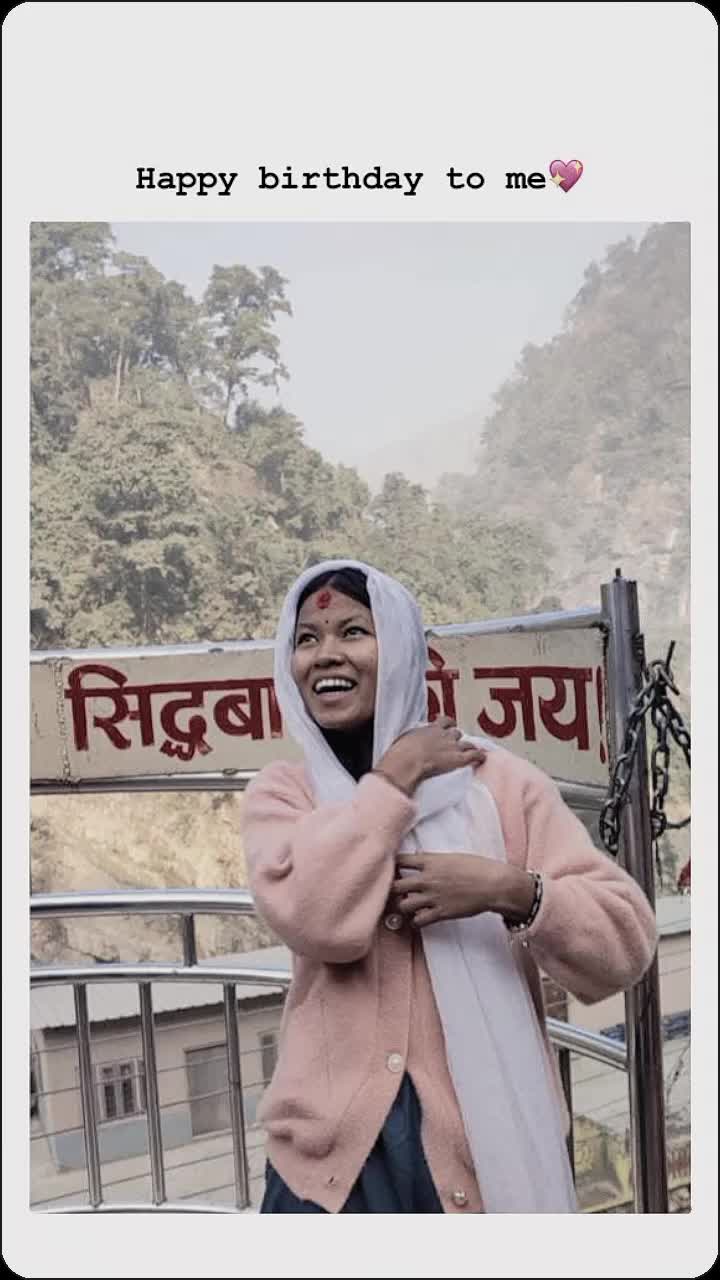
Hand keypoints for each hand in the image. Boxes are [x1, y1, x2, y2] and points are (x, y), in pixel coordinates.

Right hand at [376, 719, 485, 795]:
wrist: (407, 762)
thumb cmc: (400, 754)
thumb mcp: (402, 742)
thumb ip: (407, 742)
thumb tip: (401, 749)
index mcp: (429, 729)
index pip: (443, 721)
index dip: (446, 725)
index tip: (446, 727)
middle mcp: (443, 734)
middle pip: (456, 732)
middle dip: (456, 738)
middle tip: (455, 744)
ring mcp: (452, 746)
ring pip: (467, 743)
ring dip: (468, 747)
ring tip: (470, 752)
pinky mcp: (459, 758)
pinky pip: (475, 754)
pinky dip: (480, 756)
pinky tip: (482, 758)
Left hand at [392, 853, 534, 927]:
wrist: (494, 884)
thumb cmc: (478, 867)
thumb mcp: (453, 856)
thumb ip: (434, 859)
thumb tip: (421, 859)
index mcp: (430, 861)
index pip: (400, 860)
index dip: (393, 865)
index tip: (392, 868)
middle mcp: (427, 879)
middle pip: (395, 885)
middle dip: (392, 889)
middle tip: (395, 891)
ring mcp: (433, 897)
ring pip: (403, 905)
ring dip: (403, 906)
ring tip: (408, 905)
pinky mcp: (440, 913)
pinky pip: (418, 921)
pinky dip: (415, 921)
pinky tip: (419, 918)